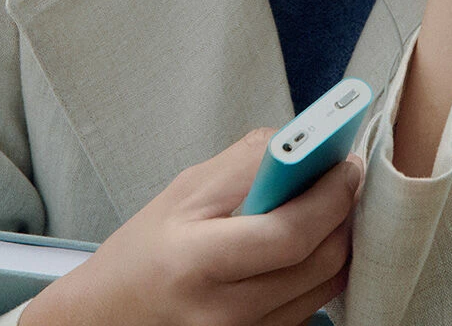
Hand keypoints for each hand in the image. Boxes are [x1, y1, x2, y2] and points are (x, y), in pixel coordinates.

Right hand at [19, 127, 363, 325]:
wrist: (105, 320)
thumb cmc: (143, 251)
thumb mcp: (185, 191)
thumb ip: (246, 164)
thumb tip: (303, 143)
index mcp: (199, 262)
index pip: (289, 234)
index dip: (330, 195)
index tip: (347, 163)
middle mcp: (224, 313)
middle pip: (318, 264)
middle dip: (343, 213)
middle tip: (344, 178)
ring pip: (323, 289)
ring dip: (338, 242)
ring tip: (327, 207)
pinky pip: (308, 310)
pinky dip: (318, 273)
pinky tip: (306, 246)